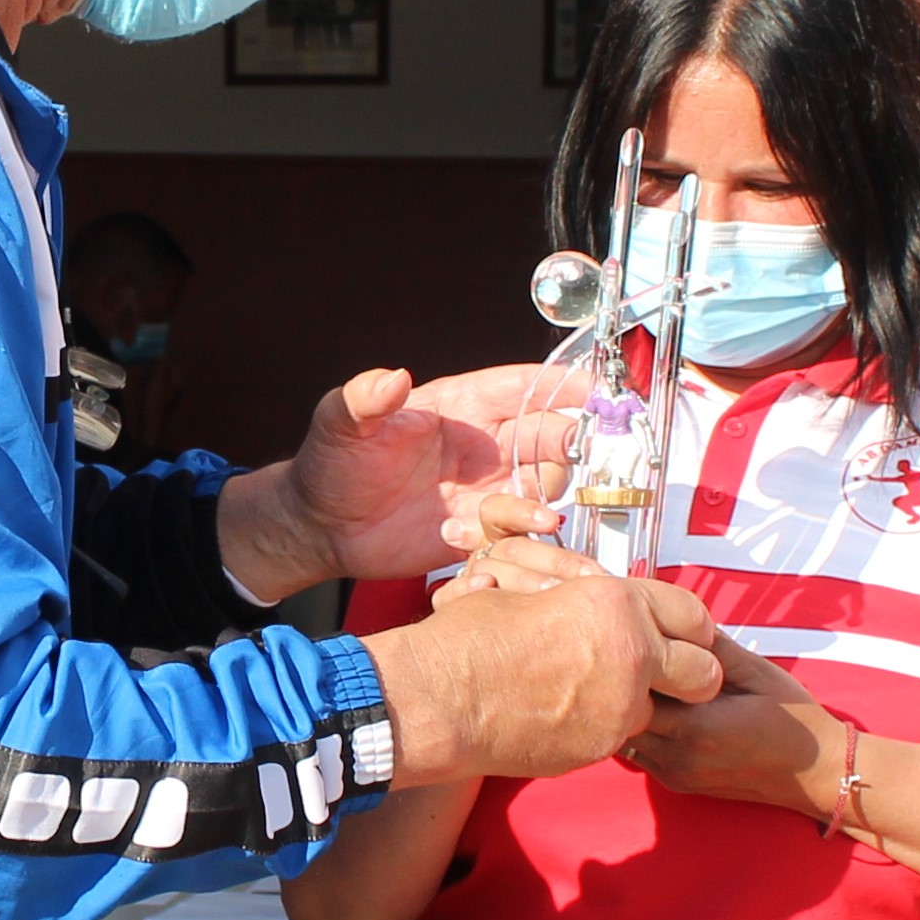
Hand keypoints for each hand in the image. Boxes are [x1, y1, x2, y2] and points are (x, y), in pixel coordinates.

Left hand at [217, 362, 588, 599]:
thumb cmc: (332, 464)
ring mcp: (486, 489)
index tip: (597, 388)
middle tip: (583, 454)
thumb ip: (364, 400)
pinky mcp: (480, 532)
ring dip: (542, 500)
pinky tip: (473, 542)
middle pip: (549, 436)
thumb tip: (392, 377)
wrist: (321, 528)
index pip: (522, 386)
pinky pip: (517, 535)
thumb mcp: (340, 424)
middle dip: (572, 442)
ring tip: (533, 517)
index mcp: (461, 407)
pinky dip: (514, 540)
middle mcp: (485, 446)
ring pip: (542, 488)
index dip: (562, 385)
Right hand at [371, 561, 723, 783]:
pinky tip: (558, 716)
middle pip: (704, 674)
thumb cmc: (472, 637)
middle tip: (664, 676)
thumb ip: (588, 605)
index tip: (681, 636)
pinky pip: (616, 736)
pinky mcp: (599, 748)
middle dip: (691, 675)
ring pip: (658, 711)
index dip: (689, 627)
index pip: (693, 614)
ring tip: (588, 694)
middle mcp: (633, 655)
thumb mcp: (537, 595)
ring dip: (637, 703)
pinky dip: (598, 726)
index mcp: (618, 603)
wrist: (438, 699)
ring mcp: (620, 709)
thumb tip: (601, 608)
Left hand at [617, 632, 845, 815]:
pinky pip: (638, 753)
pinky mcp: (676, 783)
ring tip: (645, 682)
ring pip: (624, 737)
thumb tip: (677, 620)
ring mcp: (675, 774)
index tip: (639, 640)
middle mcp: (678, 756)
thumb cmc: (793, 720)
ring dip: (629, 709)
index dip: (633, 661)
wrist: (815, 773)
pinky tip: (659, 707)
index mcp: (696, 726)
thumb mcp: (757, 671)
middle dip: (624, 685)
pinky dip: (639, 730)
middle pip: (621, 715)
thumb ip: (713, 648)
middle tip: (634, 656)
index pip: (636, 689)